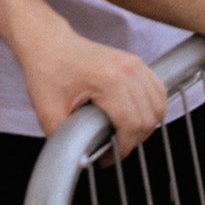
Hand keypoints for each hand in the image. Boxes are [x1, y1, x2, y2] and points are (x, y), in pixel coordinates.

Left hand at [16, 18, 167, 153]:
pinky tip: (135, 117)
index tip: (106, 158)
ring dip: (146, 125)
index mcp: (108, 81)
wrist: (48, 42)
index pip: (132, 125)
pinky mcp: (136, 62)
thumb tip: (76, 161)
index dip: (122, 149)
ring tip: (123, 135)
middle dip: (134, 140)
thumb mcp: (48, 112)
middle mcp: (127, 70)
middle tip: (112, 149)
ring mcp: (134, 63)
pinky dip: (152, 108)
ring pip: (158, 105)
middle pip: (149, 117)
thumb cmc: (46, 71)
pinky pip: (158, 90)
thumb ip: (63, 140)